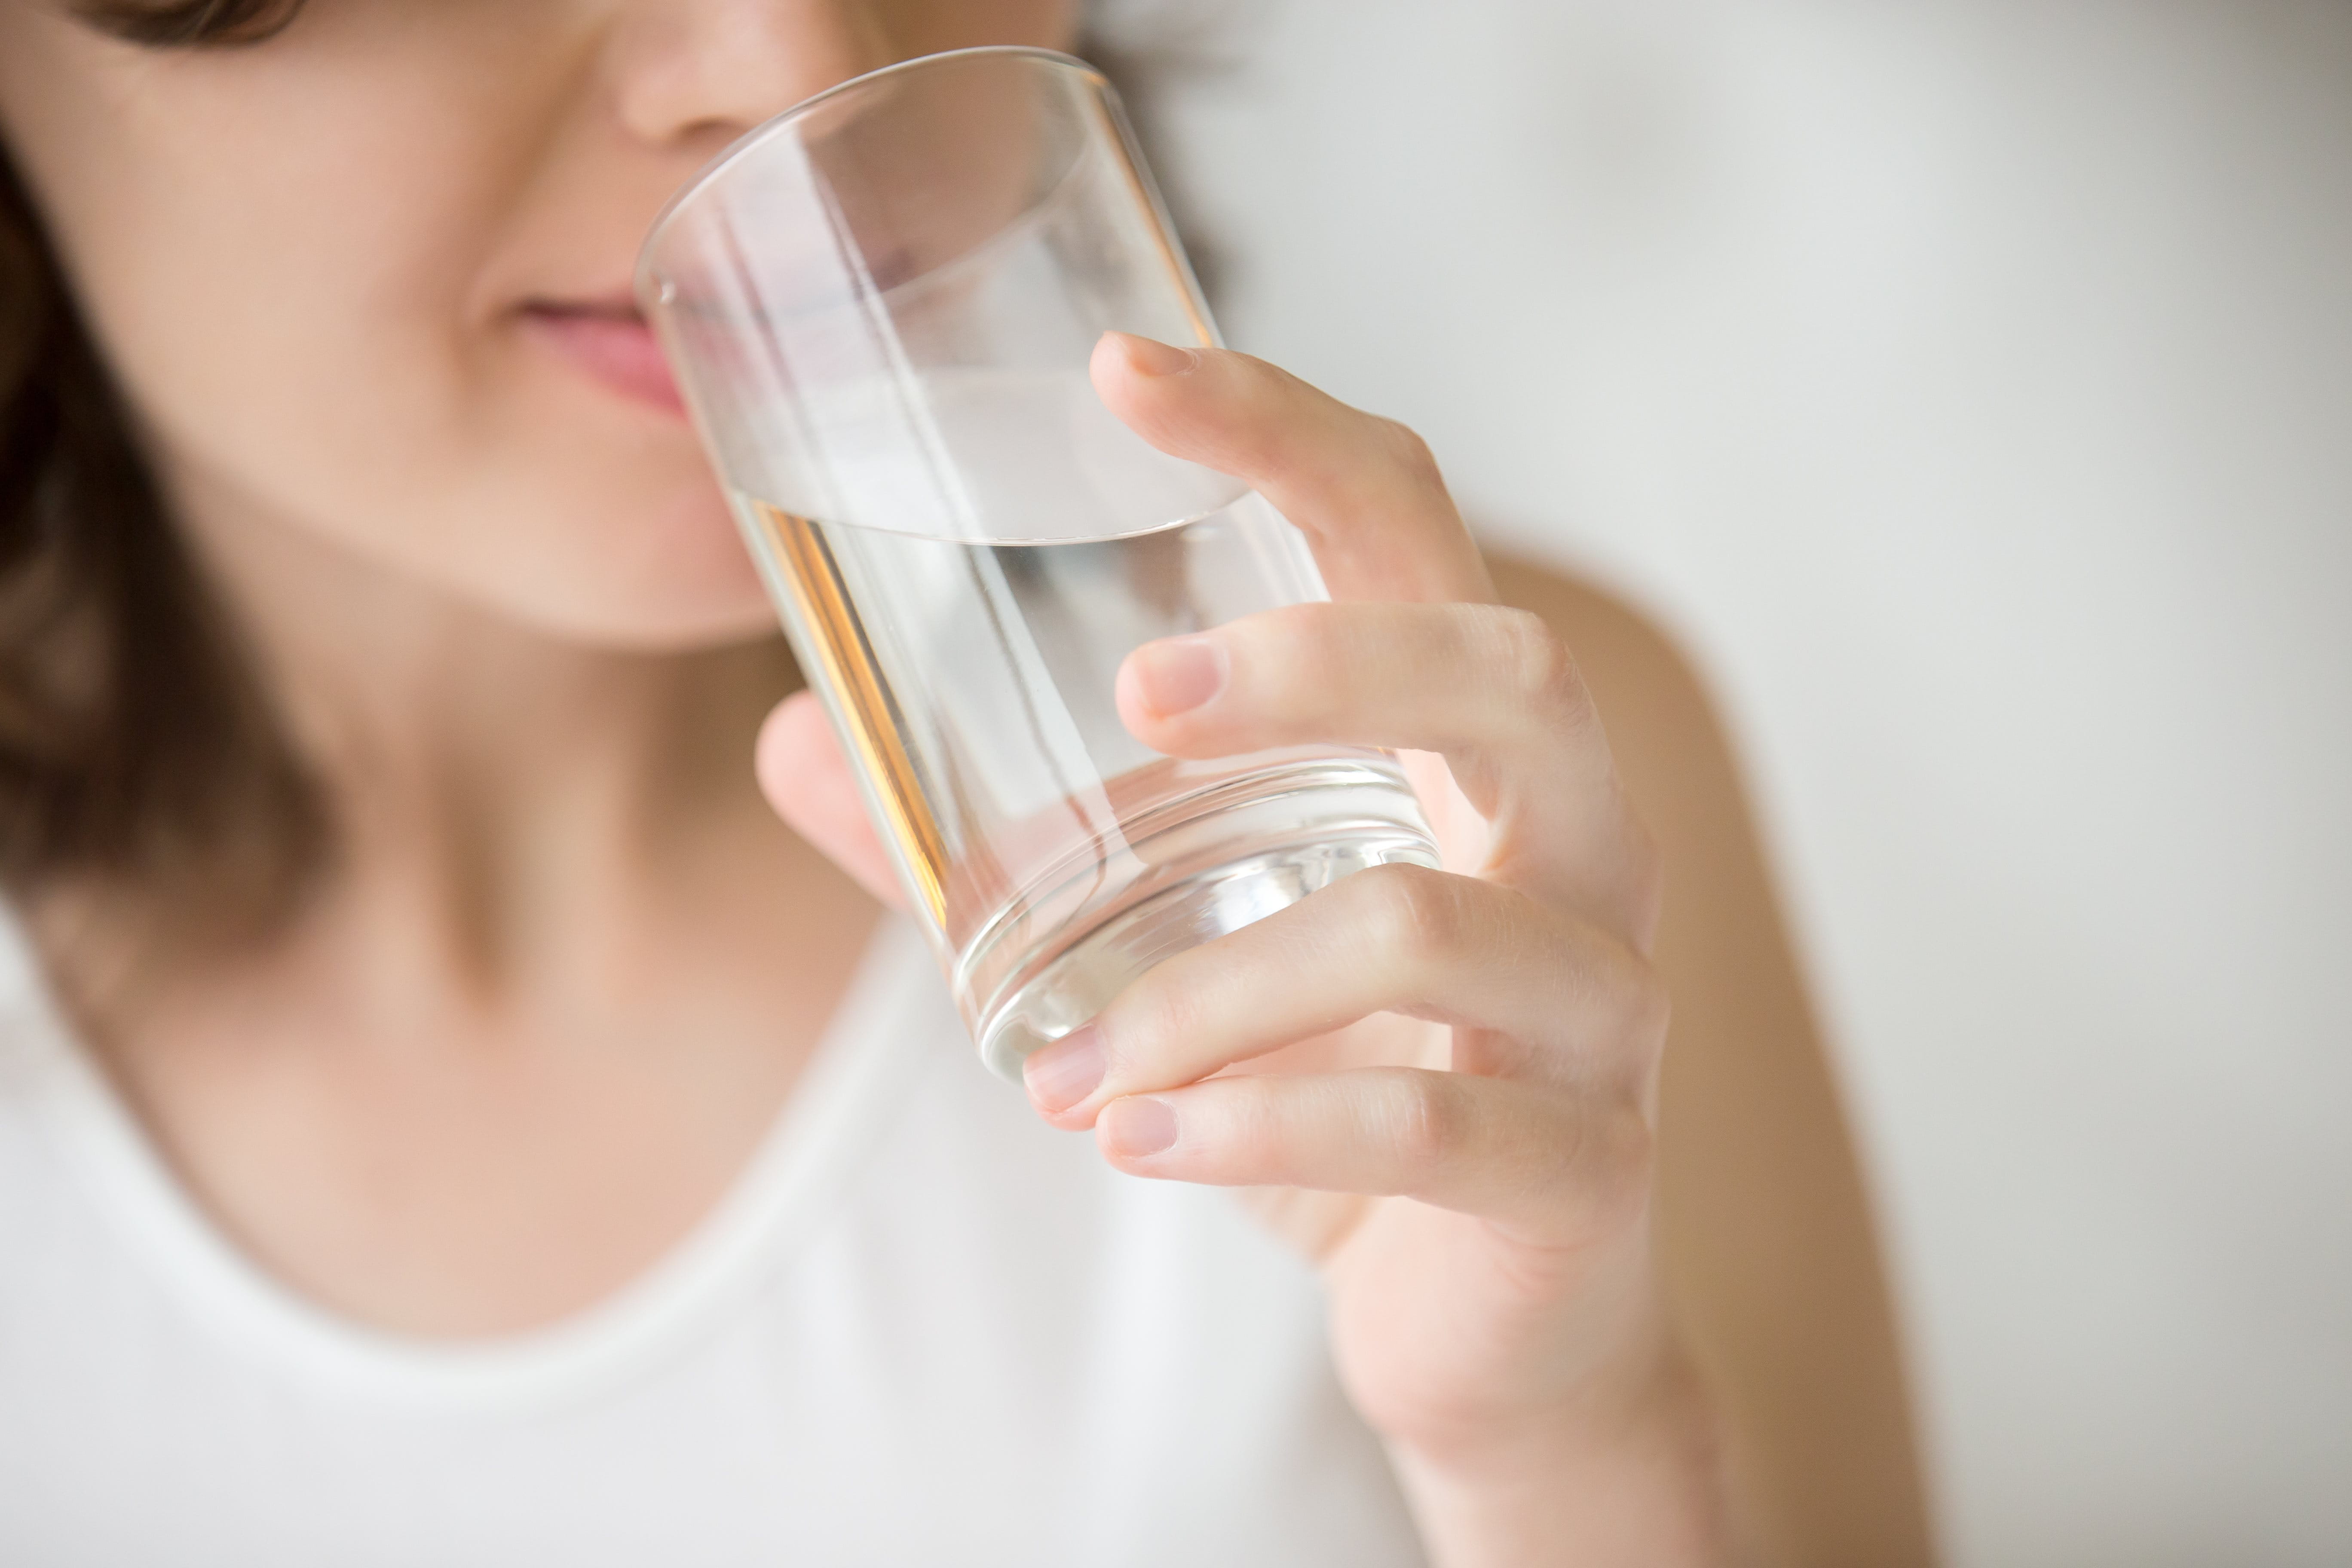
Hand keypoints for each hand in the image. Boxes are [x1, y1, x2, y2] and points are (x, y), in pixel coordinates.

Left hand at [758, 334, 1727, 1564]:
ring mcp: (1601, 1005)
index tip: (1123, 368)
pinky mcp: (1583, 1166)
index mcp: (1471, 752)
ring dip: (1214, 989)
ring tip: (1065, 1069)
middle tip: (1137, 698)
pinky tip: (1135, 1139)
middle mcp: (1573, 843)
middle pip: (1507, 669)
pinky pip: (1429, 1123)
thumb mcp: (1169, 946)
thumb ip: (1000, 849)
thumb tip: (797, 737)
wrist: (1476, 1323)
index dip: (1285, 427)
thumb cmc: (1333, 1082)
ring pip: (1431, 925)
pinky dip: (1258, 1125)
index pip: (1407, 528)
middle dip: (1319, 660)